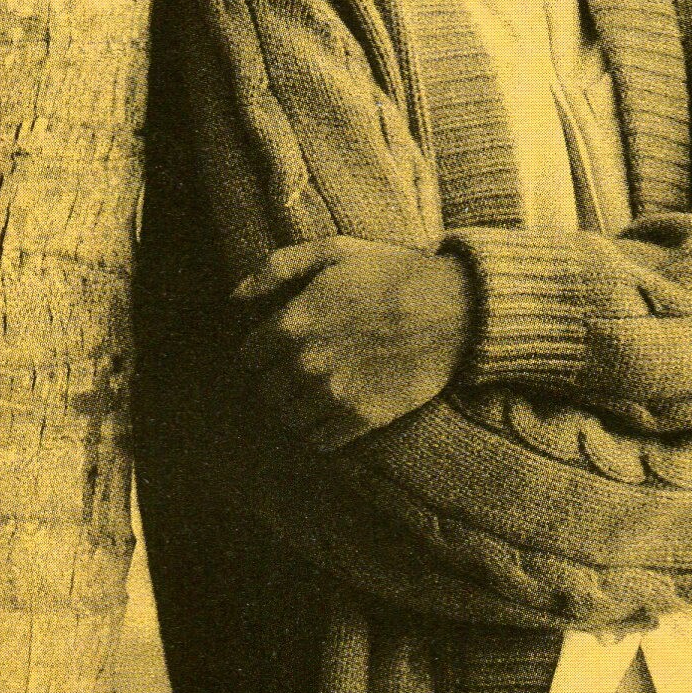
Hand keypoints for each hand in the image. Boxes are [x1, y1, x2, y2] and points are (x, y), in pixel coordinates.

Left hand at [234, 239, 474, 448]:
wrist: (456, 307)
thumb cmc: (395, 273)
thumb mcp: (335, 251)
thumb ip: (278, 267)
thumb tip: (235, 295)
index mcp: (294, 323)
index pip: (250, 356)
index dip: (264, 350)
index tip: (282, 347)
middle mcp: (307, 363)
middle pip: (268, 391)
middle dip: (281, 380)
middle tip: (306, 369)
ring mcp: (334, 394)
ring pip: (290, 418)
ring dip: (299, 407)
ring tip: (321, 392)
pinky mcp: (364, 417)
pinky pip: (322, 441)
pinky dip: (323, 432)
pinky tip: (338, 413)